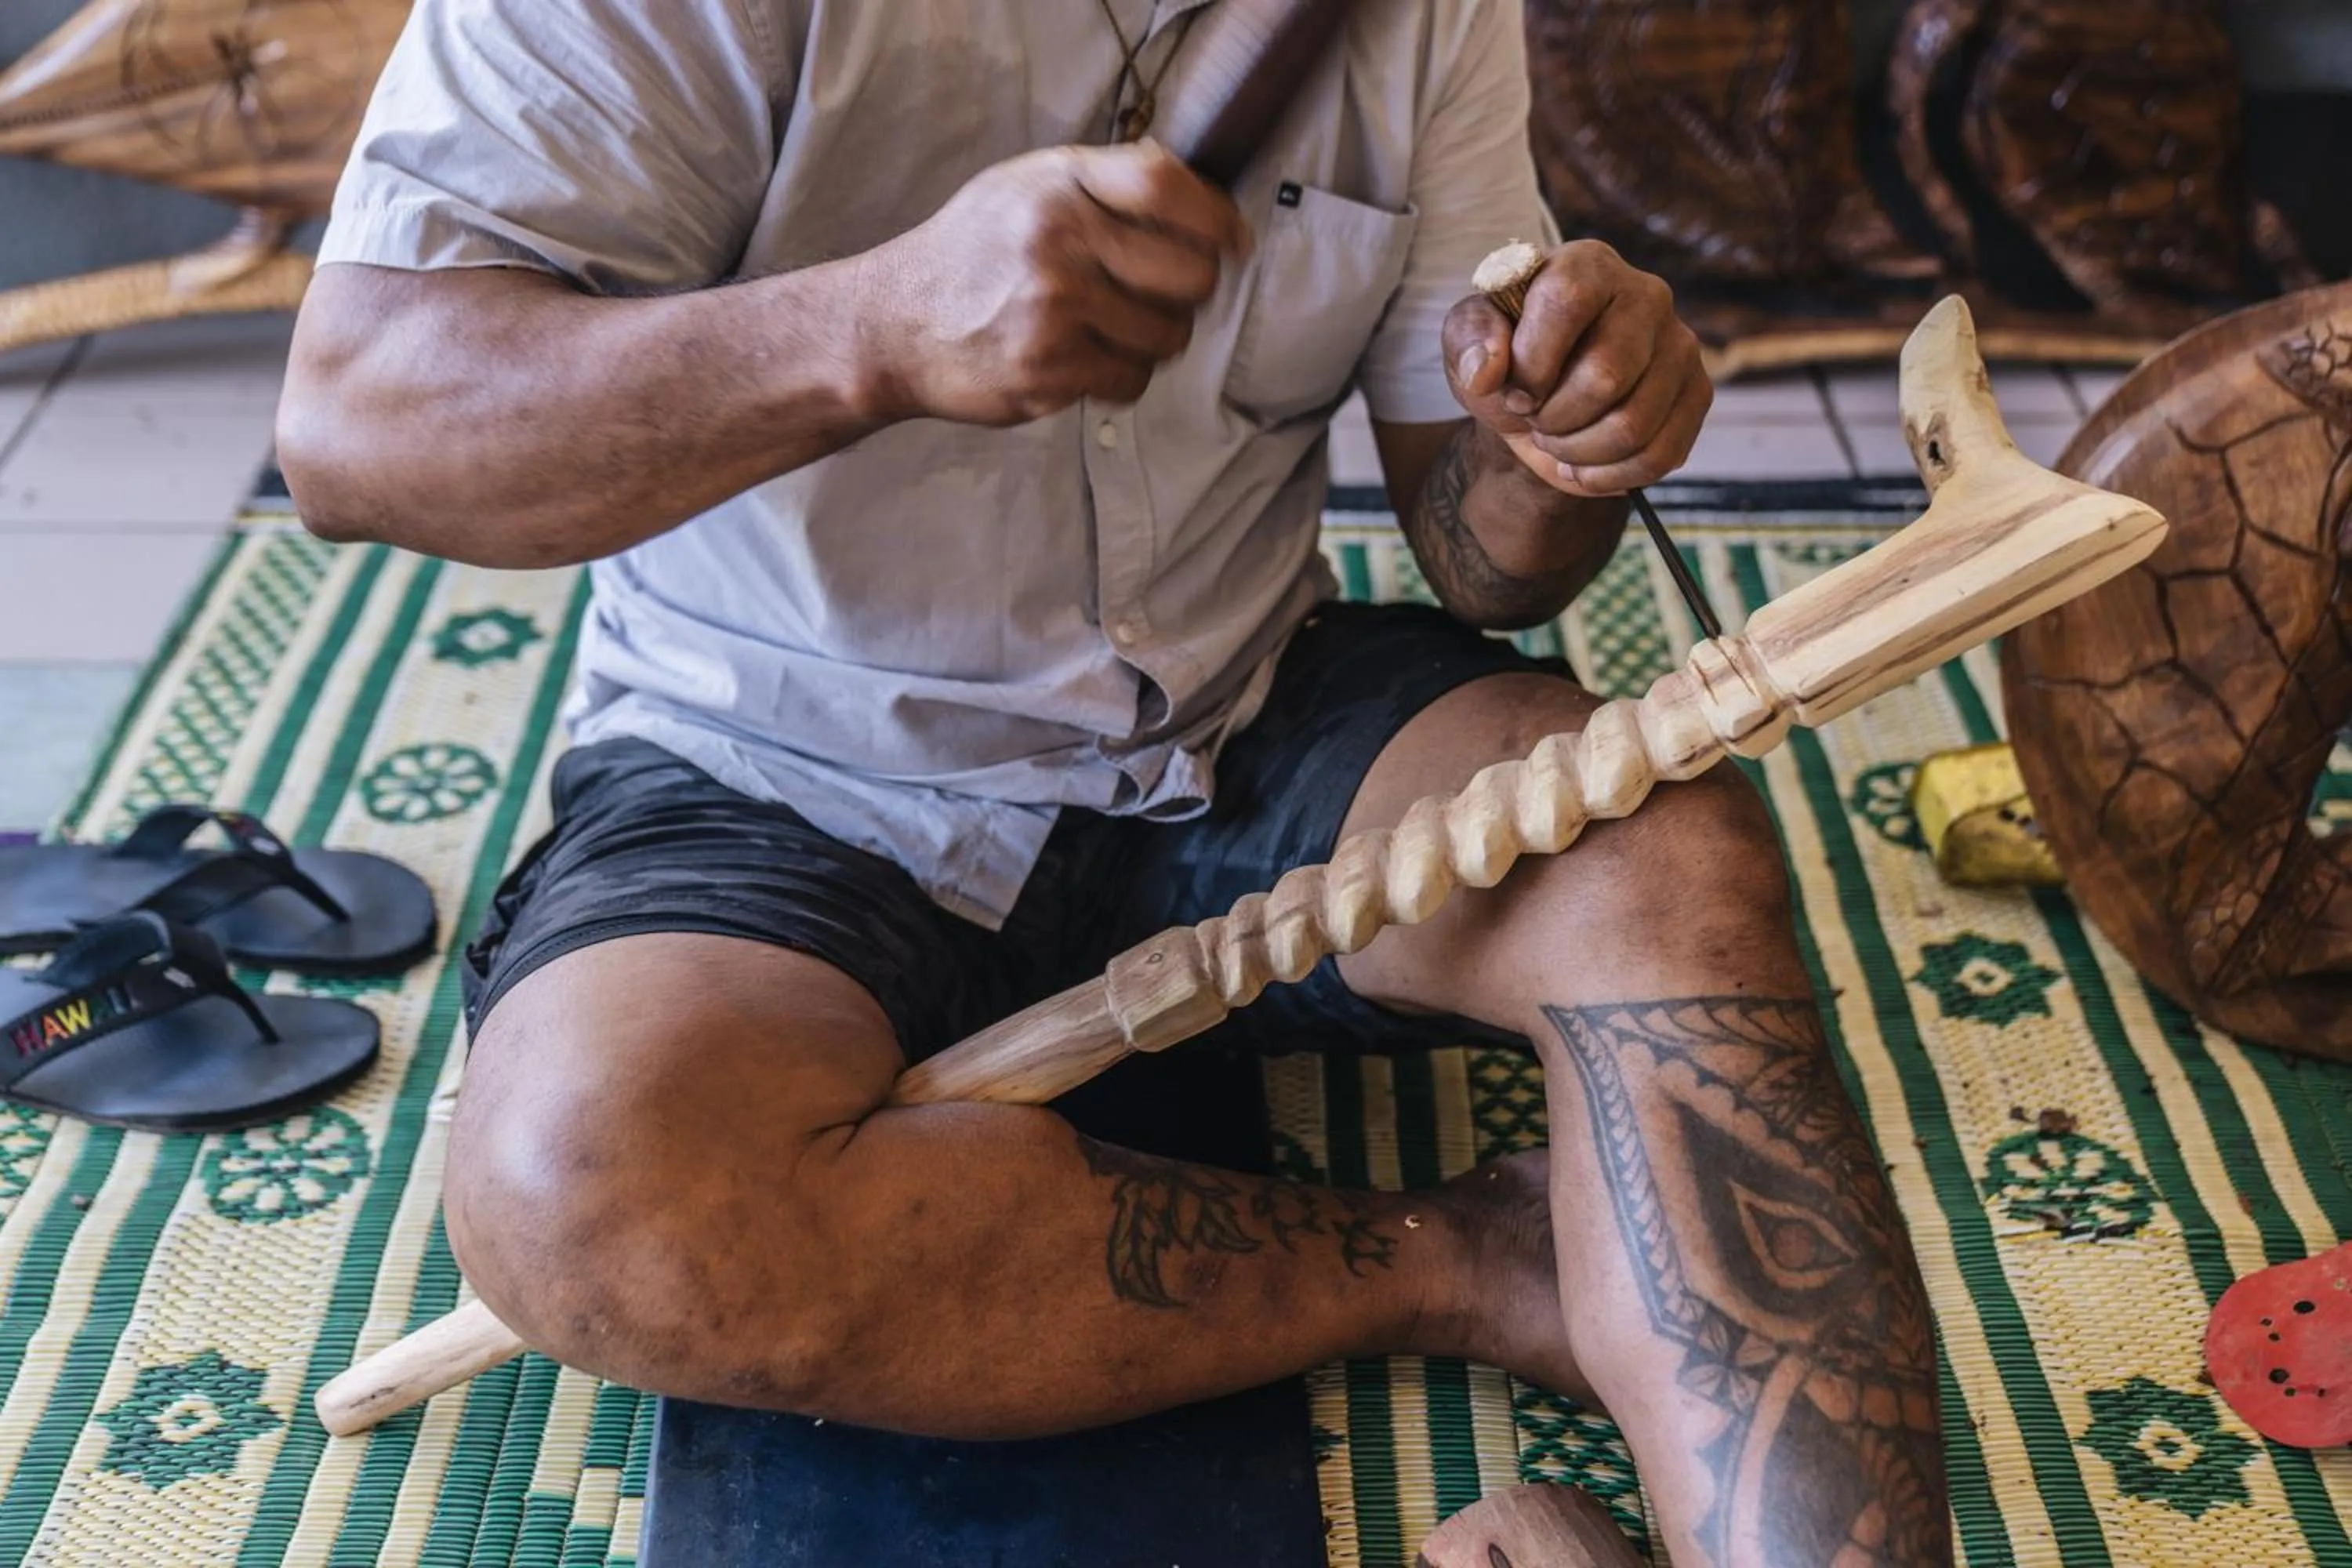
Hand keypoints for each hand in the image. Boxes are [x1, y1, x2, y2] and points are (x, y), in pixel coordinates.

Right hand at [858, 142, 1249, 426]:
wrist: (892, 326)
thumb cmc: (970, 253)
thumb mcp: (1023, 188)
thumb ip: (1102, 182)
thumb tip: (1197, 197)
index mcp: (1057, 187)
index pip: (1168, 188)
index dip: (1216, 216)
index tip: (1231, 239)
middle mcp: (1057, 243)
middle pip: (1190, 274)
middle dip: (1188, 291)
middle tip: (1159, 294)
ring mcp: (1053, 313)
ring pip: (1168, 336)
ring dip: (1152, 338)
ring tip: (1109, 326)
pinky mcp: (1048, 372)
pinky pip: (1131, 380)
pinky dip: (1119, 375)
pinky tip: (1083, 357)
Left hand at [1442, 241, 1711, 496]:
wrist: (1540, 400)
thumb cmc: (1507, 358)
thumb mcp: (1468, 341)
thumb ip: (1468, 339)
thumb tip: (1488, 370)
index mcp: (1587, 265)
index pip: (1566, 304)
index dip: (1533, 364)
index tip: (1513, 390)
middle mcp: (1646, 295)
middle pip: (1607, 375)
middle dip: (1555, 418)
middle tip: (1537, 418)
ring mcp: (1680, 346)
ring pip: (1633, 425)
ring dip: (1579, 451)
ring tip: (1559, 438)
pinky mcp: (1697, 394)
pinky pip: (1660, 455)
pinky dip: (1611, 476)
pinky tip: (1586, 464)